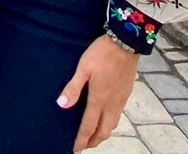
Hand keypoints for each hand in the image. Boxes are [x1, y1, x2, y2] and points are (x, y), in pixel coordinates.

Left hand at [57, 33, 138, 150]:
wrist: (126, 43)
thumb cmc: (101, 53)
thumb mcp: (83, 67)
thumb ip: (73, 87)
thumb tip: (61, 105)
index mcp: (99, 99)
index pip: (89, 127)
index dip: (81, 140)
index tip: (74, 149)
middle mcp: (112, 105)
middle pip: (103, 132)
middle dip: (93, 142)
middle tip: (83, 145)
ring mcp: (121, 101)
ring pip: (112, 126)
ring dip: (102, 134)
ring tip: (92, 135)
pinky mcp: (126, 95)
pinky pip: (118, 116)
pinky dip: (109, 124)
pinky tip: (104, 118)